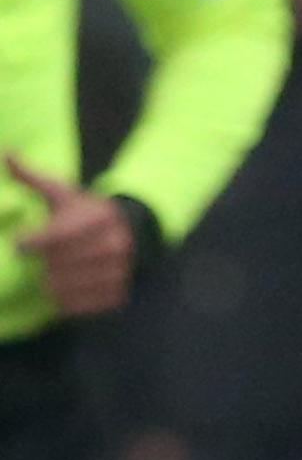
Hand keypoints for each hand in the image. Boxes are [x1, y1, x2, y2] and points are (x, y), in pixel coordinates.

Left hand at [6, 155, 139, 316]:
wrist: (131, 232)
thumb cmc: (85, 212)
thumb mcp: (62, 193)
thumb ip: (32, 177)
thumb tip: (6, 154)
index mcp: (97, 217)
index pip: (56, 236)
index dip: (31, 242)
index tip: (19, 244)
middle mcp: (113, 244)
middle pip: (58, 263)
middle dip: (42, 263)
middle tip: (41, 260)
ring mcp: (118, 271)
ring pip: (67, 286)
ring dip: (51, 283)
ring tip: (50, 274)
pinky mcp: (118, 293)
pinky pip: (80, 305)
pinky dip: (66, 301)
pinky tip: (63, 289)